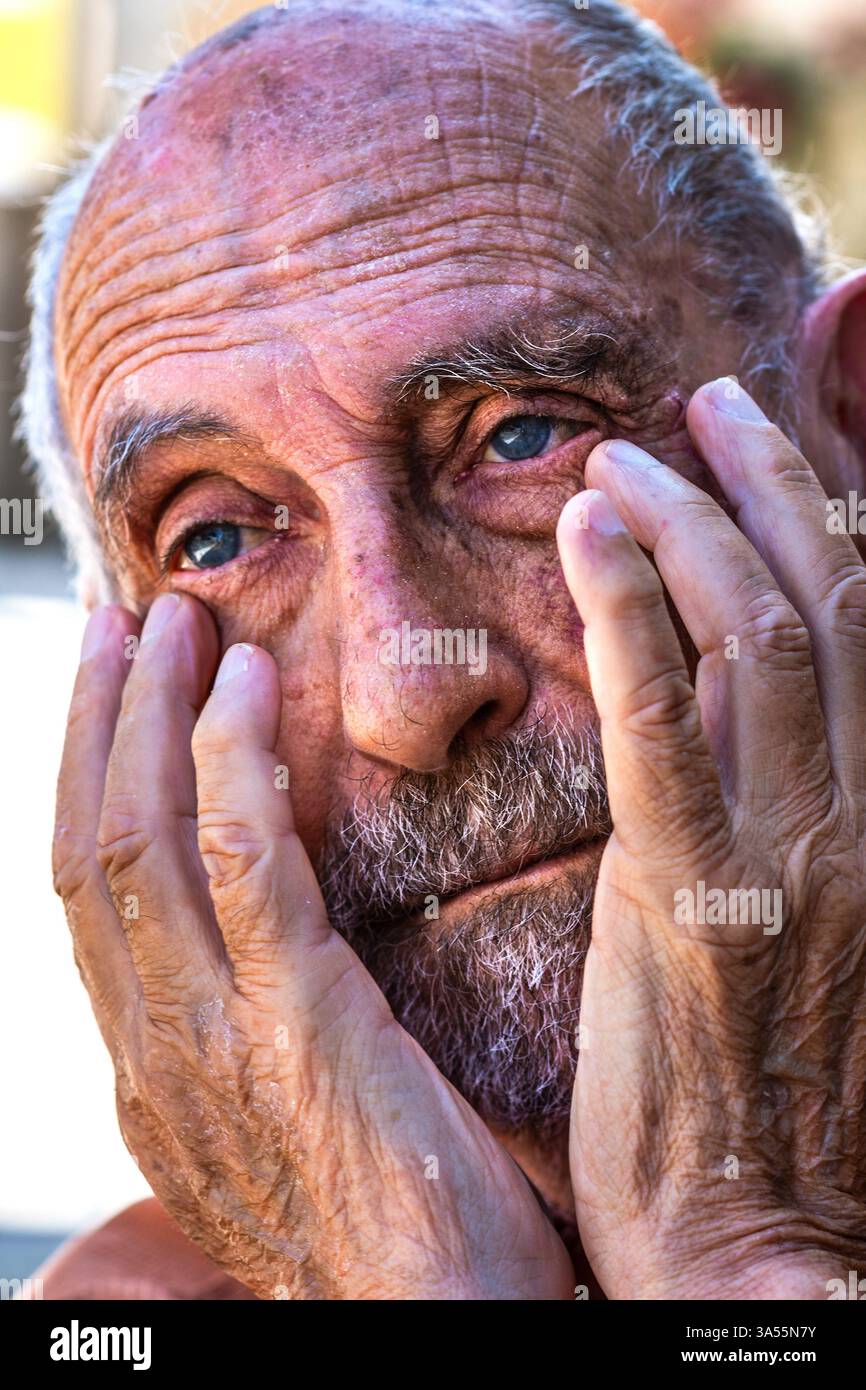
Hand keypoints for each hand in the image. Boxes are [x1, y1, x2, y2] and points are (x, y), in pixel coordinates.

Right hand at [53, 595, 572, 1299]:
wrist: (441, 1335)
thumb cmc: (397, 1229)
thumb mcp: (292, 1120)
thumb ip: (258, 1026)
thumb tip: (271, 930)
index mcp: (153, 1067)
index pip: (89, 894)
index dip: (91, 778)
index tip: (117, 690)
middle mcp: (152, 1049)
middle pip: (90, 848)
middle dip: (103, 723)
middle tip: (127, 622)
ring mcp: (211, 1039)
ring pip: (139, 839)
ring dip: (149, 716)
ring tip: (175, 622)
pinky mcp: (295, 1026)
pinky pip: (240, 864)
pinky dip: (230, 761)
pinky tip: (246, 687)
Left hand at [558, 378, 865, 1299]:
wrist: (763, 1238)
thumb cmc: (778, 1085)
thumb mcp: (821, 916)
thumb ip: (793, 792)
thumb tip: (736, 683)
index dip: (834, 502)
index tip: (771, 438)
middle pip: (837, 595)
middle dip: (772, 478)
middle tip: (706, 405)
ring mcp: (793, 852)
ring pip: (761, 631)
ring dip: (691, 520)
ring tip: (623, 455)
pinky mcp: (693, 897)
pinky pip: (666, 718)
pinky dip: (632, 607)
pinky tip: (590, 531)